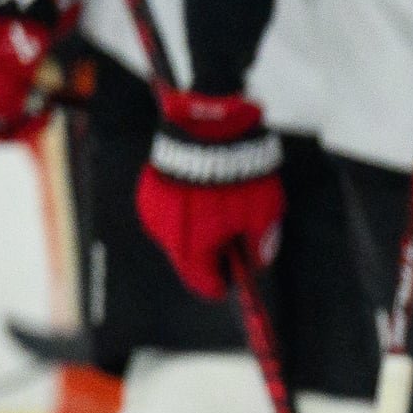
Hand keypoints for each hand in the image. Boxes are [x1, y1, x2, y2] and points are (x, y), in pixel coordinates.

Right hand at [137, 88, 279, 300]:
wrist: (208, 128)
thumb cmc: (238, 173)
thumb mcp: (263, 211)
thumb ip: (261, 241)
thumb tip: (261, 261)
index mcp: (192, 248)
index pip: (203, 284)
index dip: (222, 284)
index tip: (234, 281)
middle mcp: (166, 236)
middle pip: (189, 261)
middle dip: (212, 256)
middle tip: (234, 243)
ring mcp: (153, 213)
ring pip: (177, 237)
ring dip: (197, 232)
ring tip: (221, 211)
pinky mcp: (148, 192)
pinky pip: (169, 213)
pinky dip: (185, 211)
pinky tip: (204, 195)